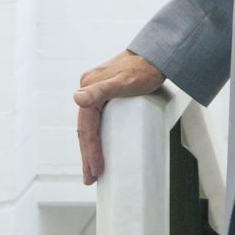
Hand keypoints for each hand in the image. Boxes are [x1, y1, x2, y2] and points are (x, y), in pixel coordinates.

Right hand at [73, 51, 167, 184]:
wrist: (157, 55)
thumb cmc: (145, 69)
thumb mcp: (124, 82)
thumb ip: (101, 90)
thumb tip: (77, 98)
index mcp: (89, 87)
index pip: (86, 127)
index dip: (90, 151)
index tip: (96, 170)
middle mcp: (89, 89)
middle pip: (86, 128)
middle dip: (87, 156)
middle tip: (90, 179)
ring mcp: (97, 91)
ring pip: (90, 126)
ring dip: (90, 149)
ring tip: (94, 171)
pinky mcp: (106, 94)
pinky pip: (98, 120)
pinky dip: (97, 137)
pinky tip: (100, 148)